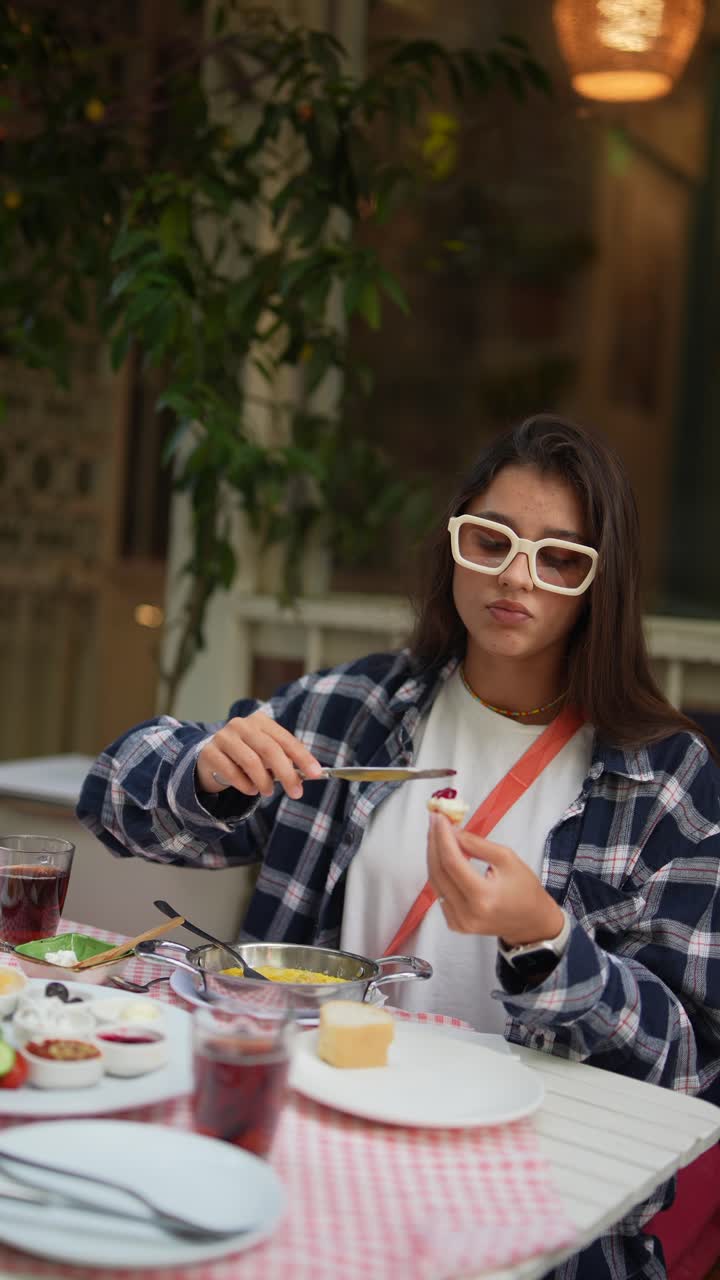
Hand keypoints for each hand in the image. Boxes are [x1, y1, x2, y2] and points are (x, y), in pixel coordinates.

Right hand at [197, 711, 323, 799]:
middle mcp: (241, 725)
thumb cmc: (246, 757)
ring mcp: (223, 737)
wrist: (210, 759)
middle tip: (296, 792)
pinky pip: (231, 772)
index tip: (316, 774)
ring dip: (264, 781)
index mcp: (260, 721)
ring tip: (268, 792)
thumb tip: (308, 774)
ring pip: (251, 761)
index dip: (302, 757)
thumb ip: (284, 760)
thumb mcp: (266, 755)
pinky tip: (250, 790)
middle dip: (287, 774)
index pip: (286, 739)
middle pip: (270, 749)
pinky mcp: (209, 752)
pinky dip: (245, 785)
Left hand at [427, 814, 563, 945]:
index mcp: (483, 897)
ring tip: (437, 834)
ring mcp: (459, 922)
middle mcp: (467, 913)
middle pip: (439, 871)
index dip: (442, 837)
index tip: (439, 818)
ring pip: (435, 881)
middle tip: (435, 821)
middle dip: (434, 842)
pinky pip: (440, 892)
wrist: (531, 921)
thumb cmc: (525, 889)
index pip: (452, 862)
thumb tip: (452, 832)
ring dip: (433, 855)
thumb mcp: (506, 858)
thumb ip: (477, 844)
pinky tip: (442, 855)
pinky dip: (439, 871)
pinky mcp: (455, 923)